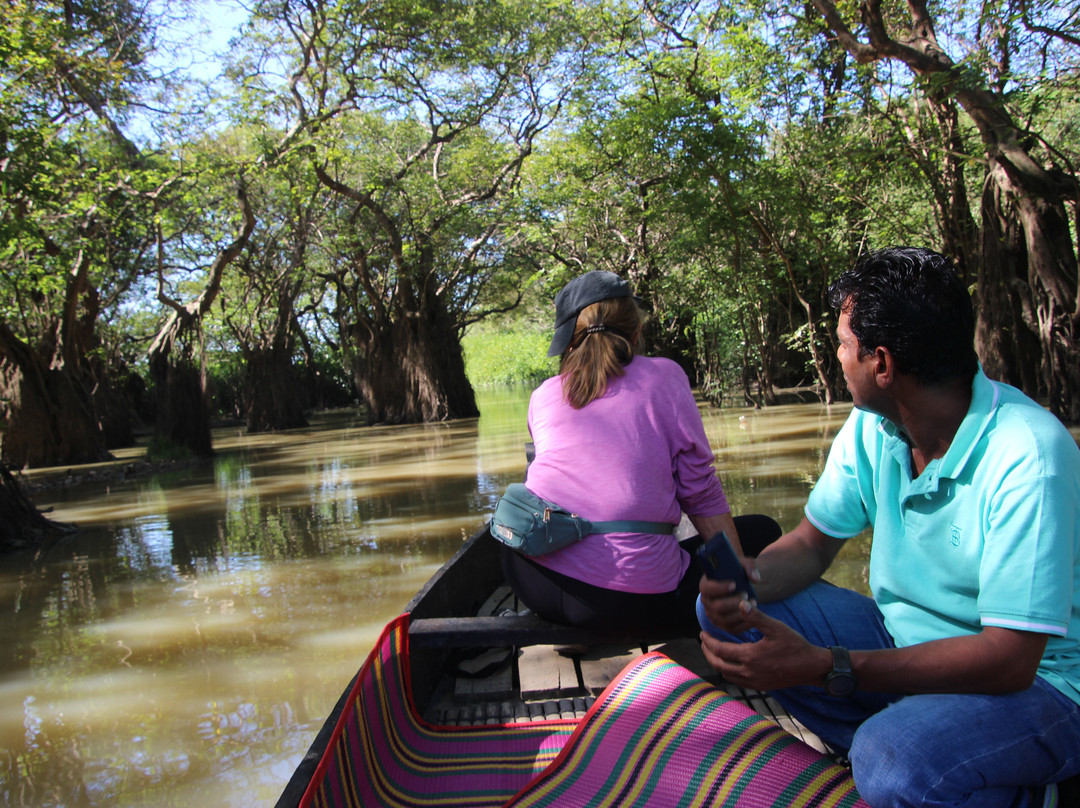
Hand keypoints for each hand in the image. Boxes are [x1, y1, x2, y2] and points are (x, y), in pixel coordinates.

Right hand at [698, 555, 759, 632]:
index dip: (719, 588)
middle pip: (717, 607)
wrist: (740, 586)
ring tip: (753, 603)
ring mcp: (713, 615)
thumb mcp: (743, 564)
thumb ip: (749, 566)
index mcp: (706, 585)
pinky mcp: (723, 625)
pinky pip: (732, 629)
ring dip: (741, 613)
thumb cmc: (738, 573)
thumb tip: (755, 578)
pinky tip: (754, 615)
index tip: (733, 584)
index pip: (706, 589)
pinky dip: (744, 624)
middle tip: (746, 594)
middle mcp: (707, 602)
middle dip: (734, 602)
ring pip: (725, 620)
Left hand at [699, 600, 831, 690]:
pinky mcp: (761, 687)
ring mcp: (755, 682)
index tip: (702, 633)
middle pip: (719, 665)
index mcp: (750, 656)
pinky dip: (729, 673)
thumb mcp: (776, 627)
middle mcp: (750, 672)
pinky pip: (738, 682)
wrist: (812, 667)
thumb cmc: (795, 645)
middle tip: (704, 642)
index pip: (720, 650)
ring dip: (717, 664)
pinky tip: (730, 664)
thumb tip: (741, 604)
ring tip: (713, 652)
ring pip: (727, 675)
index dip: (709, 642)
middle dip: (708, 653)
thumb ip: (756, 617)